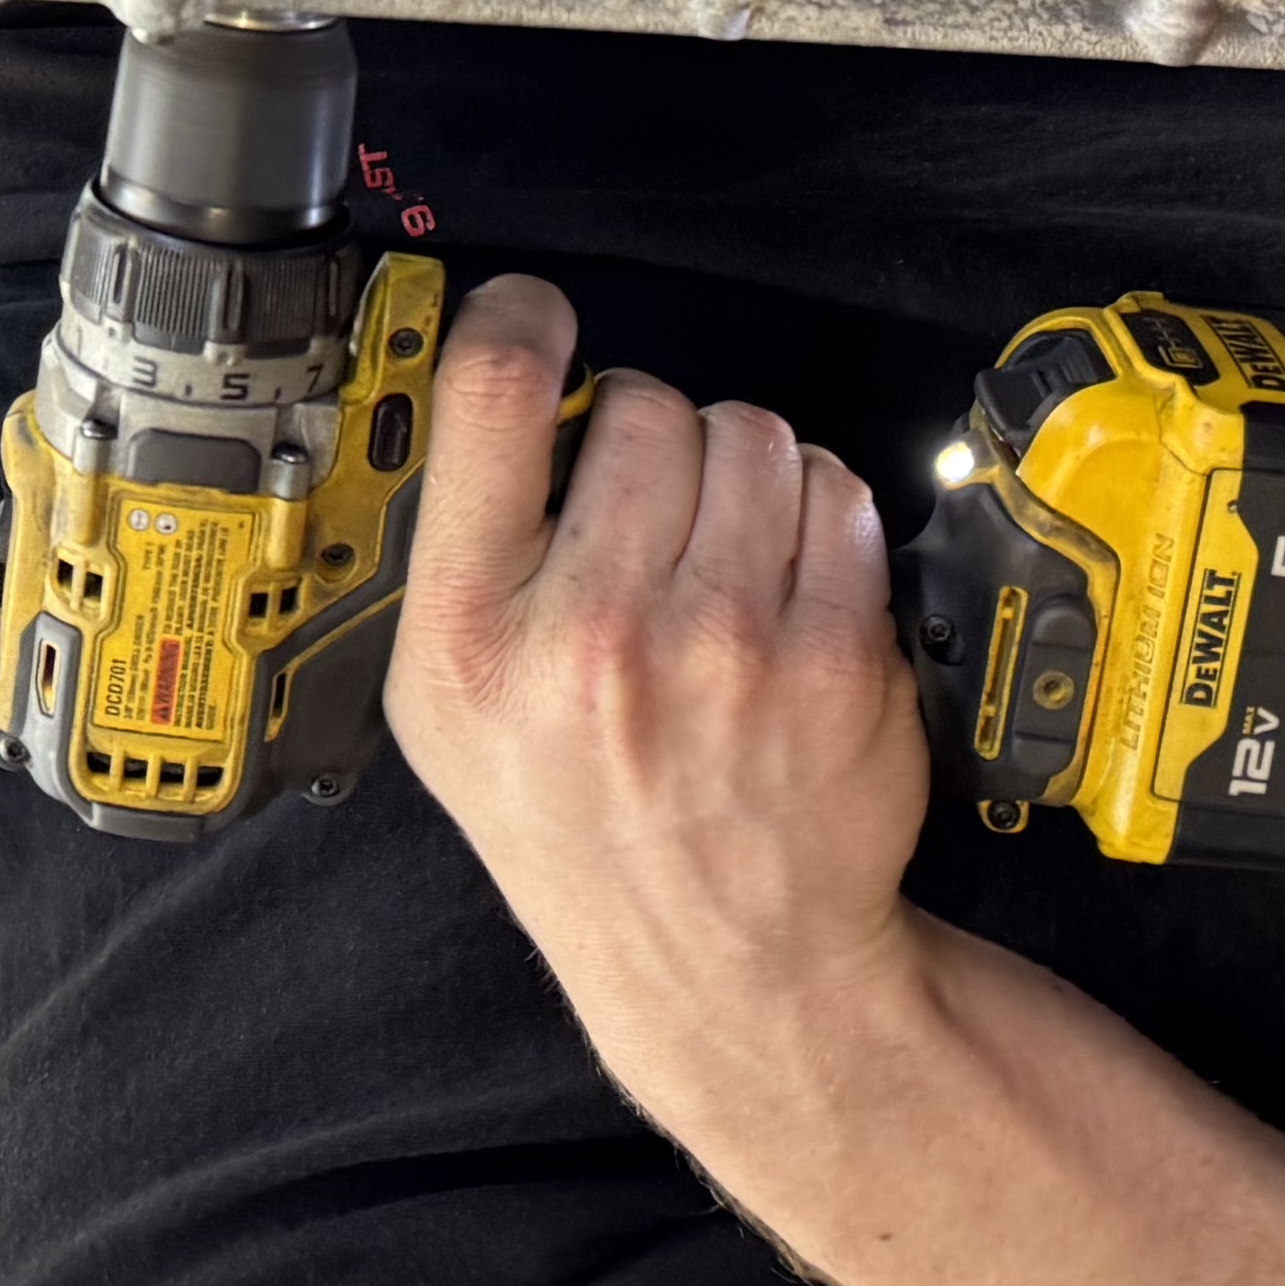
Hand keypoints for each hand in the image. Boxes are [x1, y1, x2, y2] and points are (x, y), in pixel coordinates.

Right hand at [386, 275, 931, 1128]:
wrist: (729, 964)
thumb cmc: (584, 826)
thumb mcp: (448, 713)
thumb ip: (464, 554)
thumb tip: (515, 385)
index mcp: (470, 637)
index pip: (492, 393)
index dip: (523, 321)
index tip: (541, 323)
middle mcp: (593, 637)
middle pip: (644, 404)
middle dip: (651, 434)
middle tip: (648, 507)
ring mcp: (726, 648)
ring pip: (752, 433)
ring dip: (740, 468)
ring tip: (720, 545)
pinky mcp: (832, 660)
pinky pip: (836, 494)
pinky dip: (816, 518)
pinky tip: (783, 584)